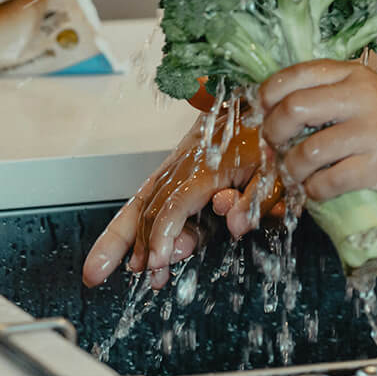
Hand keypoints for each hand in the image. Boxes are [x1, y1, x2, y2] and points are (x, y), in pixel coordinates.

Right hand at [81, 113, 264, 288]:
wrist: (260, 101)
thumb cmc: (271, 138)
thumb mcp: (275, 169)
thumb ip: (256, 199)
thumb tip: (234, 225)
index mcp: (208, 168)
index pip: (175, 206)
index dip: (162, 236)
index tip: (156, 263)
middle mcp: (184, 166)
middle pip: (145, 206)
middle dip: (123, 243)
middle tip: (101, 274)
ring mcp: (177, 165)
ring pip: (139, 201)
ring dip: (119, 236)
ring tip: (102, 269)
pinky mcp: (177, 167)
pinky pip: (148, 195)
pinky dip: (132, 221)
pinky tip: (128, 246)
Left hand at [259, 60, 376, 207]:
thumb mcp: (357, 96)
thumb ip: (319, 97)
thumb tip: (264, 117)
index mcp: (353, 75)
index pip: (297, 74)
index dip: (268, 93)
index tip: (263, 112)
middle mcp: (363, 98)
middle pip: (294, 109)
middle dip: (274, 133)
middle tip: (276, 147)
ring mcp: (373, 133)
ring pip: (308, 152)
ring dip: (292, 169)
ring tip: (298, 173)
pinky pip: (327, 182)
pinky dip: (314, 190)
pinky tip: (318, 189)